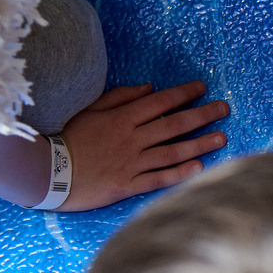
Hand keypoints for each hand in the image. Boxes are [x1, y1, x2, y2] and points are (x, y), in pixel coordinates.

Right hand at [59, 81, 230, 209]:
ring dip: (200, 144)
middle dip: (202, 115)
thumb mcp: (91, 110)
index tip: (202, 88)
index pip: (160, 102)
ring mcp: (131, 163)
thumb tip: (150, 88)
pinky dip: (180, 173)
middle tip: (224, 109)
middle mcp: (131, 139)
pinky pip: (159, 178)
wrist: (47, 172)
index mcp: (122, 118)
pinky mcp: (127, 185)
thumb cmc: (68, 138)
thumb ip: (121, 97)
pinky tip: (199, 167)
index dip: (183, 94)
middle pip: (174, 125)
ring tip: (222, 138)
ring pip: (172, 152)